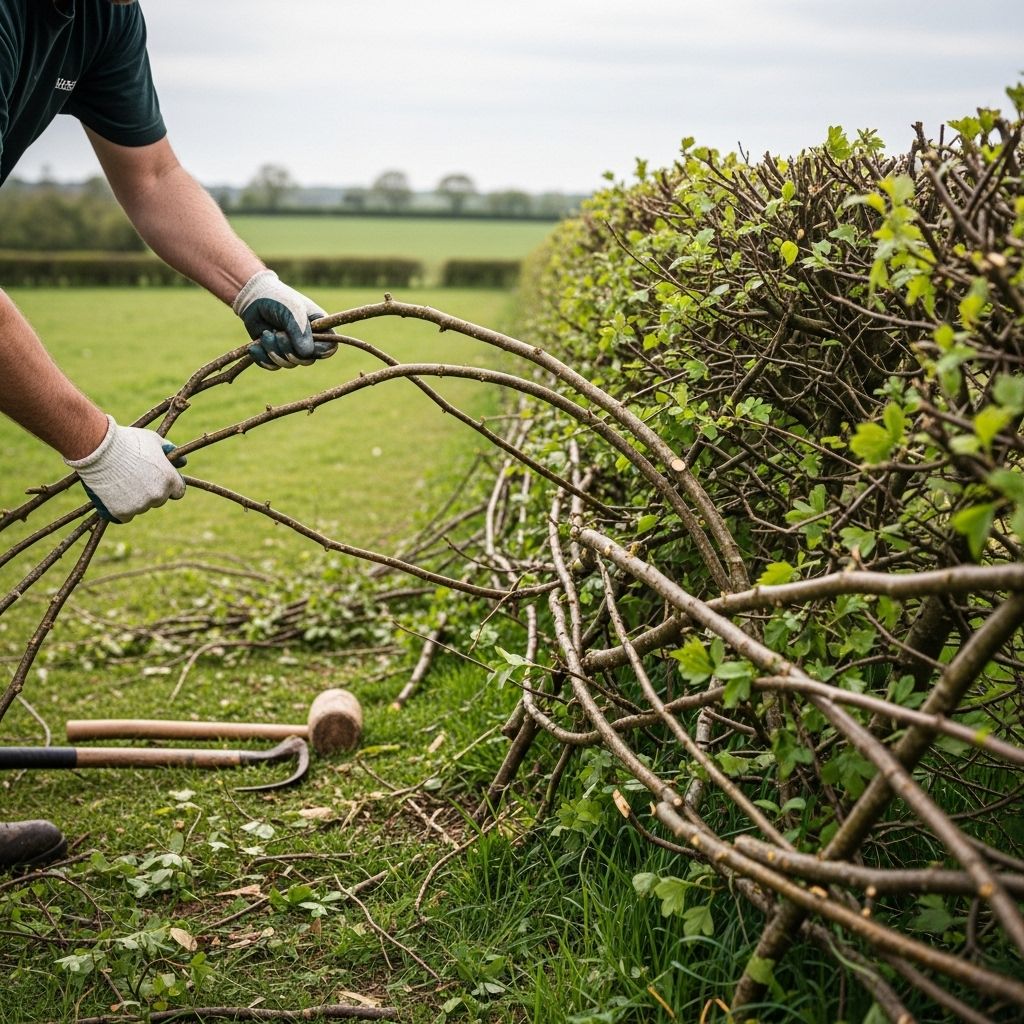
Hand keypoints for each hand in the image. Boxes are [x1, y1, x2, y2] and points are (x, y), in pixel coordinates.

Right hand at [65, 416, 185, 523]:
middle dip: (150, 492)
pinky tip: (112, 497)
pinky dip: (120, 509)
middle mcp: (158, 495)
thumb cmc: (128, 440)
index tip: (157, 481)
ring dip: (134, 500)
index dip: (168, 487)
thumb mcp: (153, 440)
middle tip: (134, 479)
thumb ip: (169, 452)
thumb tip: (182, 462)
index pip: (178, 492)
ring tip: (119, 482)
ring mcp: (140, 506)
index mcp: (169, 480)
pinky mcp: (121, 513)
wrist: (98, 448)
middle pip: (159, 500)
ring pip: (141, 508)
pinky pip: (125, 516)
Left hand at [232, 269, 335, 369]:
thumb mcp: (292, 310)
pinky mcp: (276, 354)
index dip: (317, 350)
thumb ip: (300, 330)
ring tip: (266, 333)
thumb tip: (307, 353)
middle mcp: (308, 341)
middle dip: (289, 350)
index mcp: (320, 328)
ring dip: (273, 351)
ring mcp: (292, 349)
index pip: (329, 348)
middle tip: (278, 333)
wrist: (253, 298)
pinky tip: (256, 346)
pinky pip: (273, 366)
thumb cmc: (278, 299)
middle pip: (307, 360)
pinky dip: (262, 357)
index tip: (302, 342)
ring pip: (289, 364)